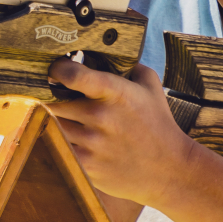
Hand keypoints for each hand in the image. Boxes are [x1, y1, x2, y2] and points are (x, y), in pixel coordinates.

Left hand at [46, 57, 199, 207]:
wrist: (170, 169)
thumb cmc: (157, 123)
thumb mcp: (149, 86)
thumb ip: (127, 65)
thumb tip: (101, 52)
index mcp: (115, 92)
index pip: (73, 75)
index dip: (58, 69)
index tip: (57, 70)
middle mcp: (101, 116)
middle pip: (54, 101)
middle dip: (52, 98)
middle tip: (56, 96)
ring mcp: (92, 143)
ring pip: (53, 125)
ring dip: (55, 120)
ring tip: (66, 117)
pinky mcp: (87, 166)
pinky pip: (58, 147)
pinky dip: (60, 141)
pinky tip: (72, 139)